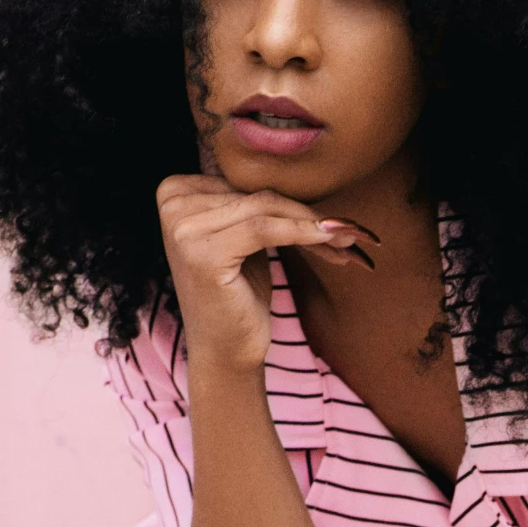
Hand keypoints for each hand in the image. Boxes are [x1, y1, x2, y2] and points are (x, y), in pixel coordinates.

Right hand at [156, 173, 374, 374]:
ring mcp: (182, 227)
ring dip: (315, 224)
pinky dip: (304, 232)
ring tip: (352, 239)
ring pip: (266, 208)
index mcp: (175, 192)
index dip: (293, 202)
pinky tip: (334, 239)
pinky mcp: (202, 251)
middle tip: (355, 232)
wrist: (225, 351)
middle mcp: (172, 203)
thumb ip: (255, 203)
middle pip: (257, 195)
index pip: (247, 184)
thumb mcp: (243, 238)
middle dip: (309, 215)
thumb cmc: (237, 295)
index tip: (335, 222)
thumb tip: (311, 174)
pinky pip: (265, 228)